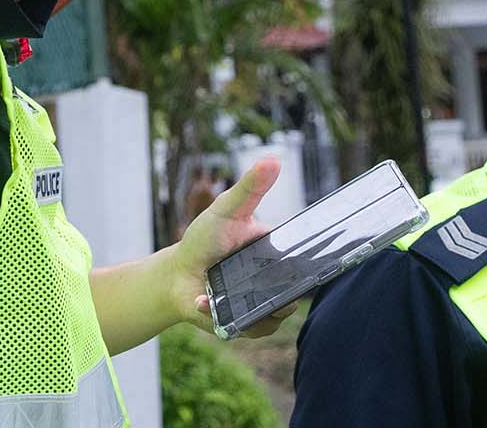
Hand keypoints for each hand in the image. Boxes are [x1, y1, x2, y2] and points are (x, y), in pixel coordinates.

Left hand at [168, 158, 297, 337]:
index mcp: (276, 254)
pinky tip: (205, 301)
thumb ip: (250, 187)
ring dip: (256, 305)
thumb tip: (273, 159)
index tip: (304, 262)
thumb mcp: (227, 209)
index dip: (309, 263)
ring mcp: (261, 304)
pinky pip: (252, 328)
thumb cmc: (204, 239)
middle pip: (295, 292)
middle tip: (264, 280)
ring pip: (278, 313)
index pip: (304, 261)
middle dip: (286, 291)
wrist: (176, 275)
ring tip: (230, 292)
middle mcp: (274, 282)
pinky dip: (230, 317)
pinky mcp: (244, 324)